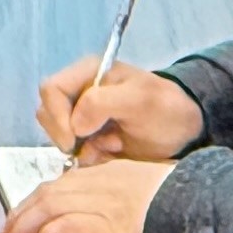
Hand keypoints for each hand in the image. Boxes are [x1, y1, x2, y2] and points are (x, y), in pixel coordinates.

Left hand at [1, 157, 171, 232]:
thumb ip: (120, 192)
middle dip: (22, 213)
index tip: (24, 214)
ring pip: (52, 206)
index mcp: (108, 172)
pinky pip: (73, 225)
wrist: (201, 203)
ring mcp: (107, 203)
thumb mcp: (144, 186)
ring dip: (26, 225)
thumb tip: (100, 212)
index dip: (37, 199)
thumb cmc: (178, 197)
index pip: (62, 183)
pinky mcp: (114, 225)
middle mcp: (101, 182)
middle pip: (49, 193)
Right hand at [35, 56, 204, 162]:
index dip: (56, 115)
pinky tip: (111, 154)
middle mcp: (79, 93)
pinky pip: (72, 152)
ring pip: (58, 135)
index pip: (51, 89)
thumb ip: (103, 102)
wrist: (184, 131)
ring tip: (110, 147)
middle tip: (93, 147)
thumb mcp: (140, 98)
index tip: (74, 138)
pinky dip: (88, 158)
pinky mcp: (88, 139)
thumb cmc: (165, 108)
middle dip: (66, 135)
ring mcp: (82, 117)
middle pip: (47, 113)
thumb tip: (74, 123)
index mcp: (87, 73)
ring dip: (80, 148)